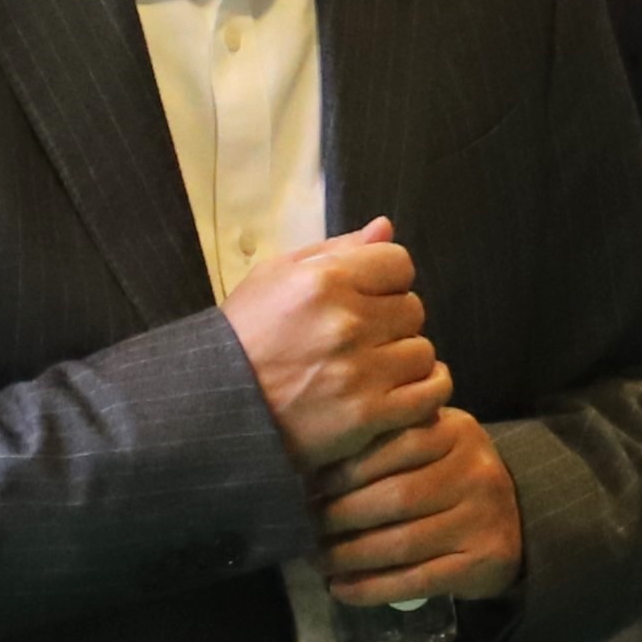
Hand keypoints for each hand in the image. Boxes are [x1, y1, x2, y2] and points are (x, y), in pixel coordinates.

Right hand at [225, 219, 449, 470]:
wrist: (211, 409)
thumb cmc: (244, 336)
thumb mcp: (275, 276)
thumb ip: (335, 249)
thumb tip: (386, 227)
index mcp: (324, 280)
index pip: (399, 263)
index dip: (386, 281)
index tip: (366, 300)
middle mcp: (346, 322)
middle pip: (413, 308)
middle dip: (391, 322)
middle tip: (363, 341)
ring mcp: (359, 371)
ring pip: (423, 352)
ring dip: (403, 361)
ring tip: (373, 371)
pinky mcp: (367, 414)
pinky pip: (429, 395)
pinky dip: (422, 394)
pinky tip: (399, 395)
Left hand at [311, 406, 525, 603]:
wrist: (515, 518)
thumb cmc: (452, 477)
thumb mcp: (430, 444)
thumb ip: (388, 445)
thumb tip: (312, 471)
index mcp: (456, 432)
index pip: (394, 446)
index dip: (346, 470)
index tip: (311, 488)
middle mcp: (475, 471)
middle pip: (395, 498)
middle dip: (341, 516)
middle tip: (308, 528)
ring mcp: (482, 518)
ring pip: (402, 543)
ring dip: (350, 556)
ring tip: (319, 561)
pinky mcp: (483, 561)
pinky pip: (417, 580)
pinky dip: (373, 588)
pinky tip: (342, 590)